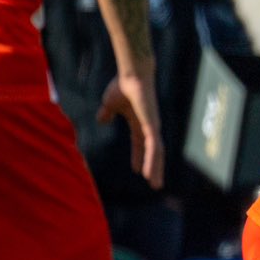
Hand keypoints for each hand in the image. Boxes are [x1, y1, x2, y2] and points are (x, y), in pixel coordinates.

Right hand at [99, 74, 163, 188]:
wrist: (132, 75)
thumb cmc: (122, 85)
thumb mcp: (110, 103)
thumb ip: (107, 113)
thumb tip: (102, 120)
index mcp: (140, 122)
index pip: (141, 143)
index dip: (140, 157)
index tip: (137, 170)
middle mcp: (150, 126)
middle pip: (153, 152)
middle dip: (154, 167)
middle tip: (155, 183)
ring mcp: (153, 127)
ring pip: (157, 153)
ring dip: (156, 169)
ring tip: (156, 184)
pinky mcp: (153, 126)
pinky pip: (153, 148)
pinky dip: (152, 161)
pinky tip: (149, 173)